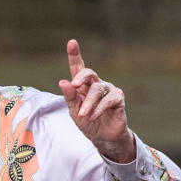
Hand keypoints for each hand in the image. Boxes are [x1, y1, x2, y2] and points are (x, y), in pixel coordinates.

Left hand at [57, 39, 132, 162]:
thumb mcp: (74, 111)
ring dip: (88, 103)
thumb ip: (69, 97)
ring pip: (96, 89)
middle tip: (74, 85)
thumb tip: (62, 82)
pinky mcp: (118, 98)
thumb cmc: (87, 122)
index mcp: (82, 85)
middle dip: (80, 77)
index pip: (78, 67)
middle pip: (88, 73)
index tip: (72, 42)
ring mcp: (108, 89)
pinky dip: (98, 109)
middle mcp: (95, 84)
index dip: (75, 54)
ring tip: (83, 115)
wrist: (103, 137)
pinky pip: (107, 99)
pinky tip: (92, 116)